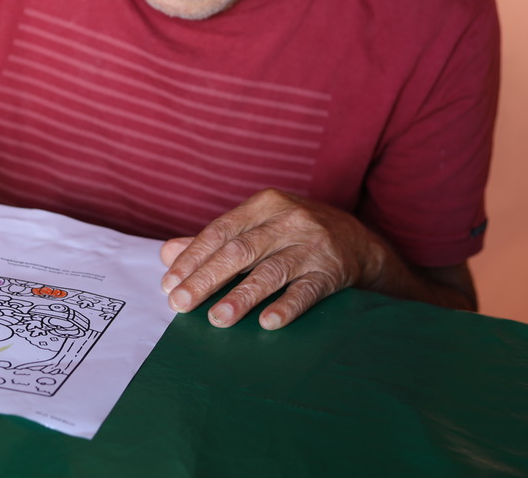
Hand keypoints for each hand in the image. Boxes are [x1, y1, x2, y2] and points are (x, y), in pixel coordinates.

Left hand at [159, 188, 381, 329]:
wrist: (360, 243)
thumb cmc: (296, 235)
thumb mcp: (258, 227)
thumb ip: (213, 241)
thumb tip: (167, 253)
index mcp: (265, 204)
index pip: (220, 231)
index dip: (192, 258)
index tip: (170, 284)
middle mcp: (289, 220)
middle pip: (240, 251)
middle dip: (206, 279)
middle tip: (181, 304)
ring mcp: (313, 245)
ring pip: (271, 271)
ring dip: (242, 297)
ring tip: (217, 318)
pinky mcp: (333, 270)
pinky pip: (307, 290)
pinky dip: (287, 306)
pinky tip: (268, 323)